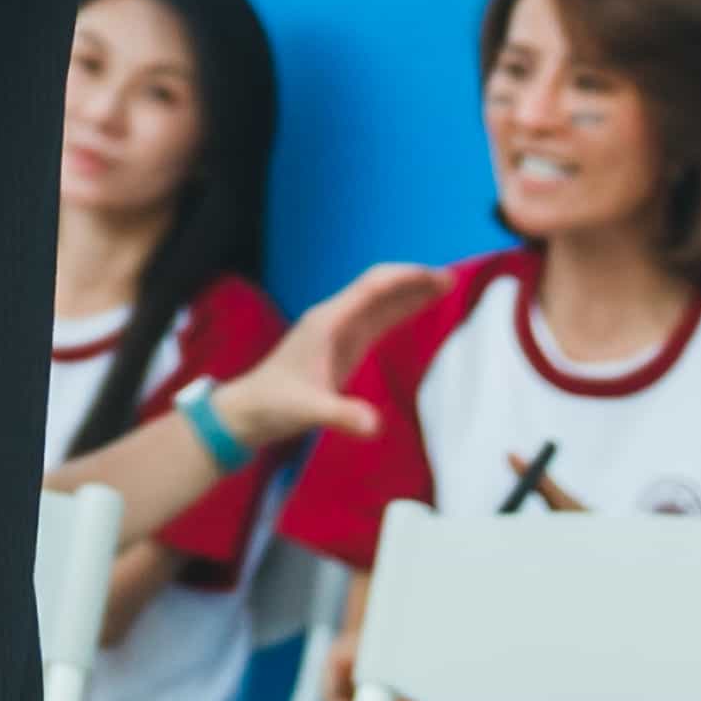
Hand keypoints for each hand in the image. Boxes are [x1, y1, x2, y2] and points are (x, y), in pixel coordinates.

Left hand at [216, 257, 441, 448]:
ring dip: (410, 293)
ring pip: (380, 303)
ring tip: (444, 286)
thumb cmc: (273, 405)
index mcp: (327, 322)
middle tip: (452, 279)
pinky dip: (399, 312)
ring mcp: (339, 332)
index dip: (404, 278)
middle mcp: (335, 320)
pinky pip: (376, 321)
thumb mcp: (308, 411)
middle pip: (380, 289)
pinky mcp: (342, 347)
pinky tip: (416, 309)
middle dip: (414, 281)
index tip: (434, 275)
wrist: (248, 411)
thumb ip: (341, 415)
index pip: (371, 287)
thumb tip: (374, 424)